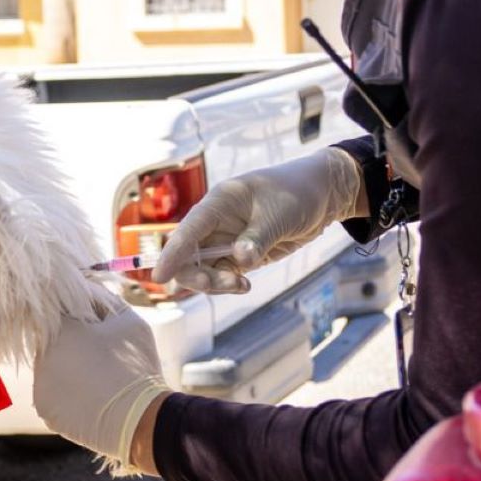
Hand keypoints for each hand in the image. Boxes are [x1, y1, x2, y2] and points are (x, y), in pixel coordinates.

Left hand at [33, 291, 168, 472]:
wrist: (140, 420)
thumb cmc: (135, 365)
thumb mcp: (126, 319)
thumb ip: (102, 297)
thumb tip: (86, 285)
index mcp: (59, 329)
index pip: (57, 309)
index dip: (77, 314)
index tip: (93, 322)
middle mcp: (40, 356)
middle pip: (51, 339)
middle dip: (71, 340)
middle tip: (99, 351)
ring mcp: (40, 386)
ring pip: (50, 366)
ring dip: (67, 365)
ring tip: (97, 374)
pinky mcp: (45, 410)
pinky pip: (52, 391)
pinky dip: (67, 390)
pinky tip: (90, 393)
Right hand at [152, 148, 362, 293]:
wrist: (320, 196)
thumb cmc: (296, 194)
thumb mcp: (278, 215)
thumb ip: (256, 239)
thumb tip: (239, 262)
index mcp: (219, 202)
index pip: (188, 229)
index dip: (172, 254)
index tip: (160, 276)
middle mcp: (216, 222)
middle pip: (189, 255)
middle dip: (198, 275)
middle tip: (224, 285)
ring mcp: (226, 239)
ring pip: (204, 269)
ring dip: (216, 284)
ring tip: (242, 286)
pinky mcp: (240, 253)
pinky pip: (222, 274)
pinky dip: (228, 284)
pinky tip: (245, 285)